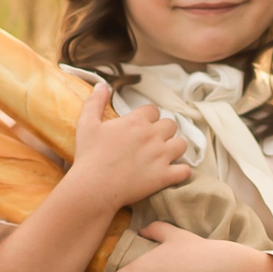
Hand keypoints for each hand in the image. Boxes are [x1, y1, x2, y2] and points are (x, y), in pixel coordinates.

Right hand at [62, 81, 189, 210]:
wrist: (93, 187)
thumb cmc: (89, 156)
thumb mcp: (87, 124)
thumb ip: (95, 102)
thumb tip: (102, 84)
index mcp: (136, 121)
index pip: (154, 110)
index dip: (149, 118)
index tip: (141, 127)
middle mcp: (152, 135)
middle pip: (171, 125)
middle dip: (163, 131)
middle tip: (152, 142)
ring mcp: (161, 156)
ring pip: (182, 144)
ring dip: (175, 148)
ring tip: (165, 155)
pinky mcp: (164, 176)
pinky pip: (185, 170)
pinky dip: (182, 171)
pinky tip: (173, 172)